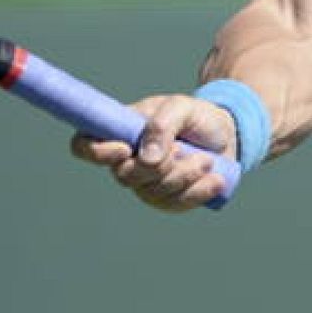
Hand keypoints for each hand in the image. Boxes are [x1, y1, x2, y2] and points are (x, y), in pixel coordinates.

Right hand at [70, 93, 238, 212]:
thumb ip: (163, 125)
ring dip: (185, 175)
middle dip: (161, 165)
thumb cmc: (196, 116)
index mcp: (121, 132)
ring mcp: (145, 184)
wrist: (226, 134)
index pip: (85, 145)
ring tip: (207, 159)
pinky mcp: (167, 200)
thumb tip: (147, 159)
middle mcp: (127, 161)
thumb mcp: (183, 107)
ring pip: (154, 192)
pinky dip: (198, 192)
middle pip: (125, 176)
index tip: (125, 149)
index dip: (96, 152)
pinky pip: (175, 205)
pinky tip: (215, 179)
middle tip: (184, 148)